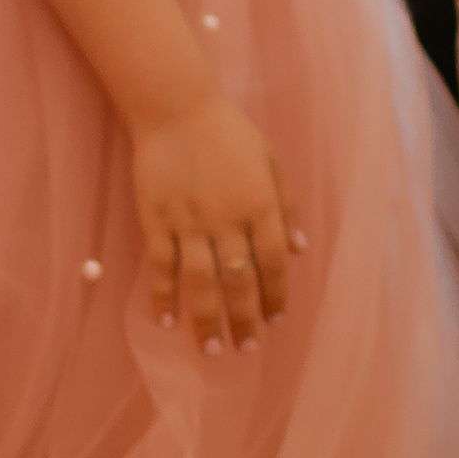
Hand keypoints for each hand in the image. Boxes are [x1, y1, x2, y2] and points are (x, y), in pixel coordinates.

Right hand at [131, 91, 295, 351]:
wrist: (175, 107)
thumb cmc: (228, 132)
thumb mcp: (270, 162)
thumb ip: (286, 207)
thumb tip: (301, 252)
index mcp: (260, 205)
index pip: (274, 263)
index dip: (275, 297)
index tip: (275, 322)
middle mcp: (227, 219)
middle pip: (239, 282)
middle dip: (244, 321)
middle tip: (244, 350)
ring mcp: (189, 222)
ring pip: (200, 282)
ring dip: (206, 319)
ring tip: (210, 349)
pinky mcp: (157, 219)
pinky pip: (161, 266)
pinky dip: (163, 296)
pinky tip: (166, 321)